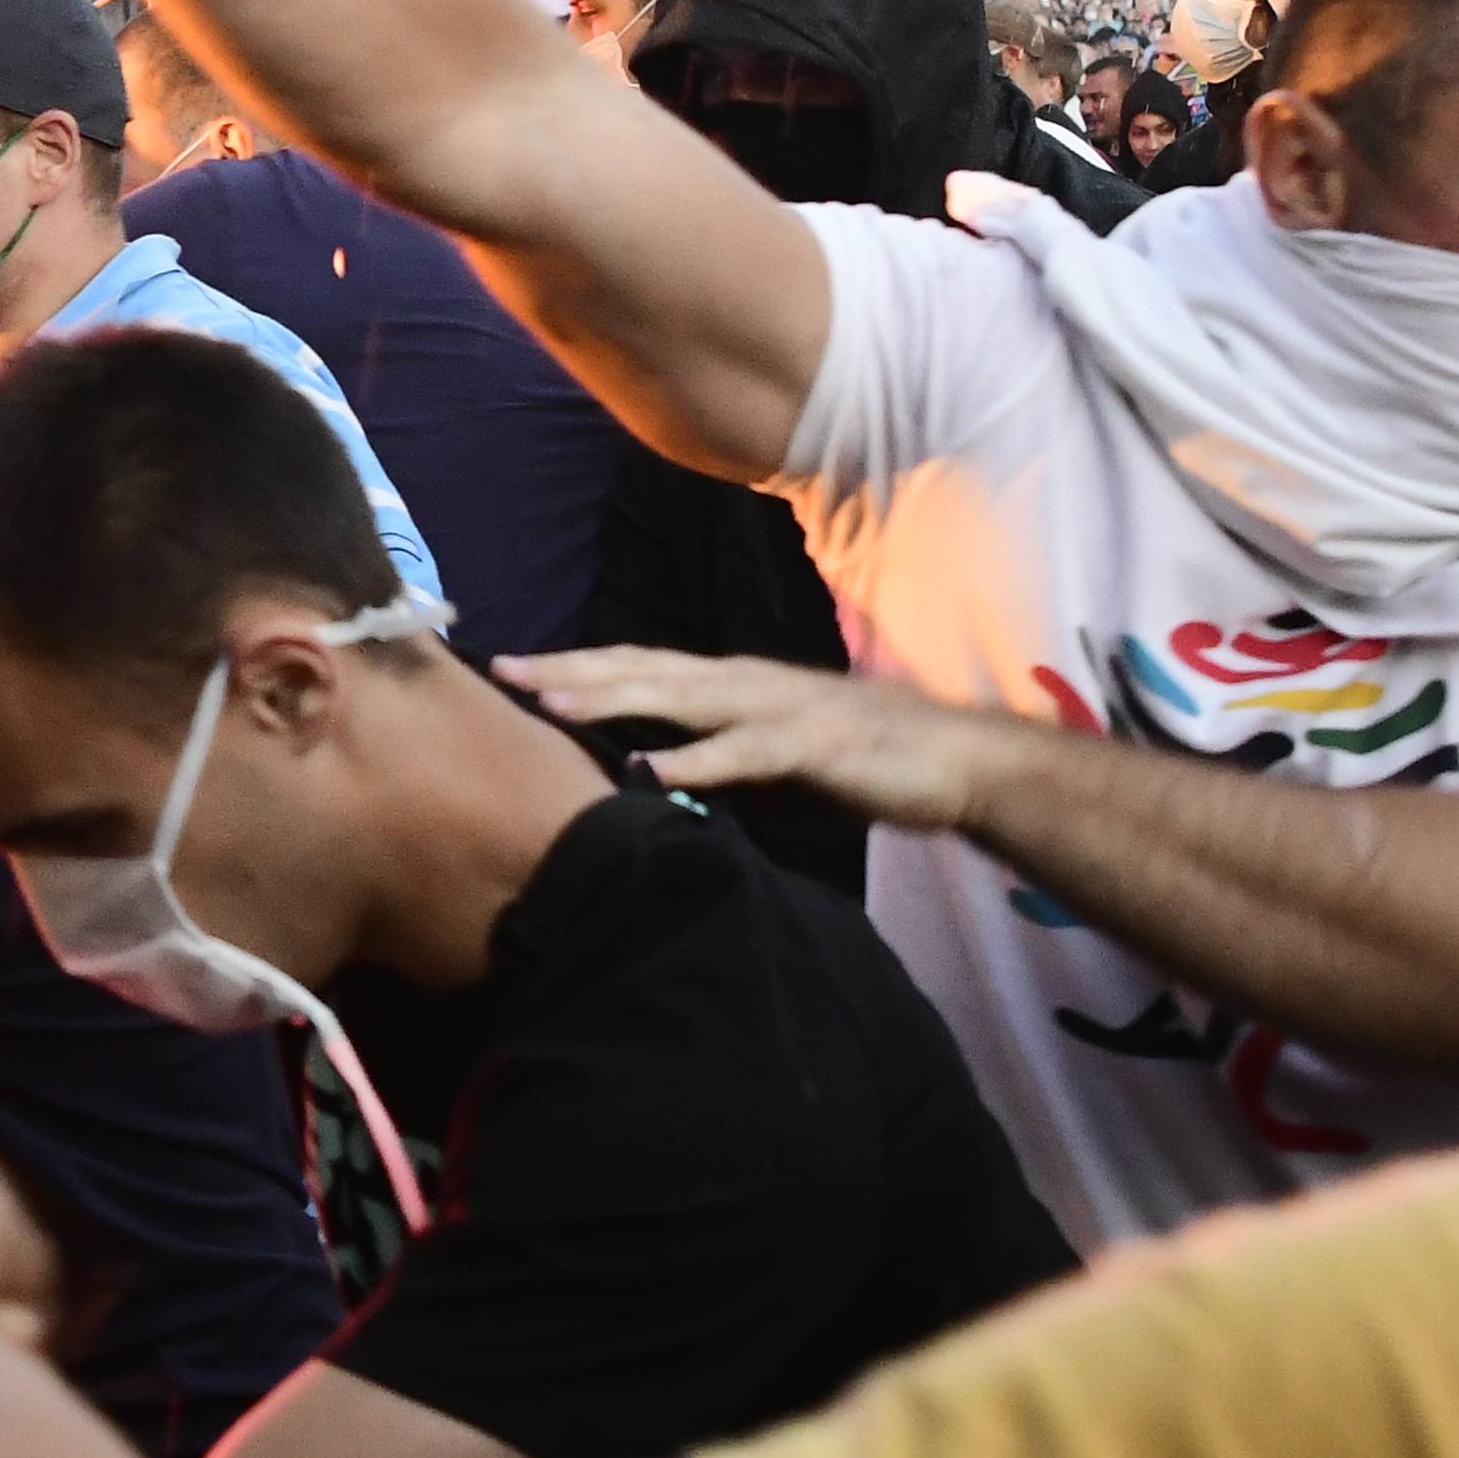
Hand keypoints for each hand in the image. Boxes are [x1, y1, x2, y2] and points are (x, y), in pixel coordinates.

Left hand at [497, 640, 1009, 833]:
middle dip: (572, 668)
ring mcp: (778, 707)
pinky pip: (743, 753)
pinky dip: (694, 761)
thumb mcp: (771, 772)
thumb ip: (717, 772)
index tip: (513, 669)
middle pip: (644, 667)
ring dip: (613, 698)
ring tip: (552, 702)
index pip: (641, 668)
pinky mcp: (813, 745)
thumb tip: (660, 790)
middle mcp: (745, 682)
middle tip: (504, 668)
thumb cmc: (862, 765)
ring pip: (680, 697)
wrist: (954, 762)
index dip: (578, 666)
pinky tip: (649, 768)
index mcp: (733, 685)